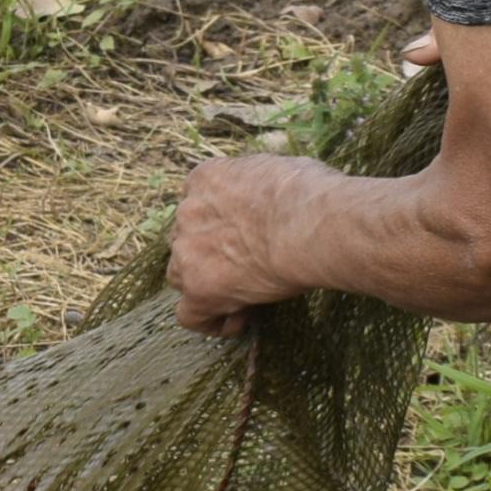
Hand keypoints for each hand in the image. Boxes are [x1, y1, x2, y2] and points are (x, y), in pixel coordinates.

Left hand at [169, 154, 338, 335]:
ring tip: (243, 298)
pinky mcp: (199, 290)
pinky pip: (190, 315)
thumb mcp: (277, 168)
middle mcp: (188, 212)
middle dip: (209, 254)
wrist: (310, 225)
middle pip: (186, 239)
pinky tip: (238, 322)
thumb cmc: (308, 194)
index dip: (220, 223)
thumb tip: (275, 192)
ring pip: (181, 275)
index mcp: (205, 179)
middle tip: (246, 267)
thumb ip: (260, 184)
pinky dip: (209, 322)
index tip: (245, 237)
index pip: (200, 203)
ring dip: (205, 286)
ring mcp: (188, 252)